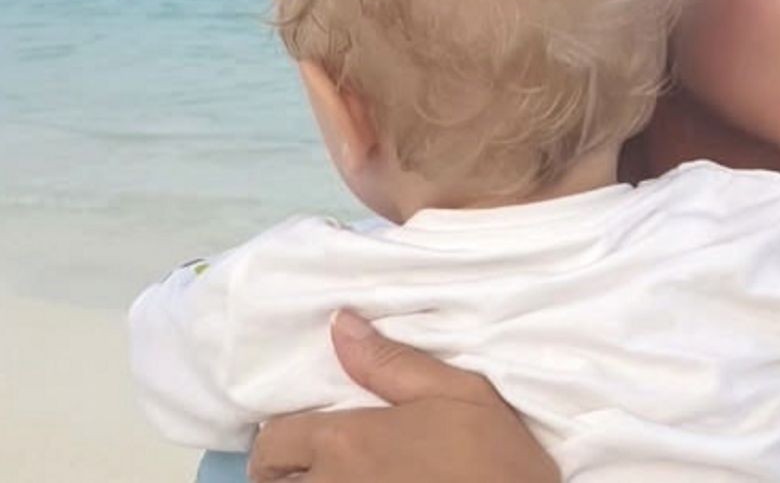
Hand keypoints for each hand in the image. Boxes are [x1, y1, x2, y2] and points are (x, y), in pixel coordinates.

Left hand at [247, 310, 559, 482]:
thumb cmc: (494, 458)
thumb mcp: (460, 393)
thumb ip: (392, 361)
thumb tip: (340, 323)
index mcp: (345, 442)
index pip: (273, 441)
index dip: (285, 437)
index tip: (309, 437)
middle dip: (287, 473)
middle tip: (322, 464)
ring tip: (343, 481)